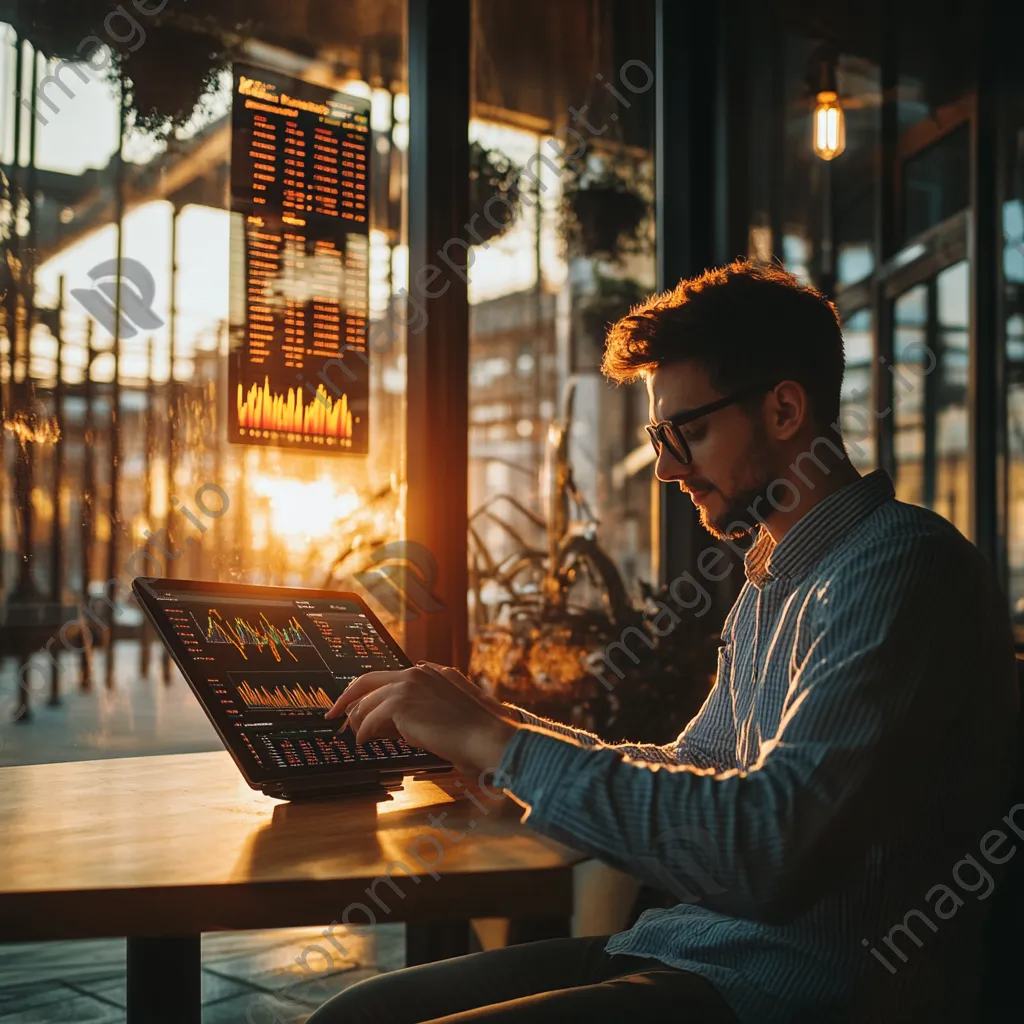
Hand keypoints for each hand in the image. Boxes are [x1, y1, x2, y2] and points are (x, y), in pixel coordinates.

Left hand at [325, 662, 519, 773]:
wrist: (489, 735)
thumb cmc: (481, 732)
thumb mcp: (457, 712)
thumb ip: (433, 707)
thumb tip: (408, 723)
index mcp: (433, 672)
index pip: (392, 677)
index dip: (373, 692)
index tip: (362, 704)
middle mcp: (419, 672)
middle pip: (369, 680)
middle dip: (348, 696)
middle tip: (335, 712)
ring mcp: (409, 685)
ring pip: (367, 701)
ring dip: (356, 720)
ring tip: (354, 735)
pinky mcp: (401, 703)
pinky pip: (369, 718)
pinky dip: (362, 732)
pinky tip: (363, 742)